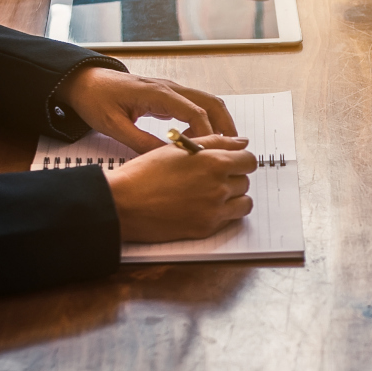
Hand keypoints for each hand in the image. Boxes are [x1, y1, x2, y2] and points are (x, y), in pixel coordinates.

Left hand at [55, 67, 236, 153]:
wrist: (84, 81)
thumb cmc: (96, 100)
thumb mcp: (113, 126)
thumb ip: (140, 142)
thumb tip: (164, 159)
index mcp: (157, 93)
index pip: (194, 112)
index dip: (206, 134)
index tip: (210, 154)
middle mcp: (169, 88)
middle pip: (211, 103)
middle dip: (226, 126)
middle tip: (233, 149)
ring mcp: (171, 89)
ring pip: (207, 102)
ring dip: (219, 122)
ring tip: (222, 147)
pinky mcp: (168, 95)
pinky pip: (195, 105)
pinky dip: (205, 121)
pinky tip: (197, 139)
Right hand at [105, 135, 257, 241]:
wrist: (122, 204)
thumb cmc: (145, 173)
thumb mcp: (178, 148)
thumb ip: (214, 142)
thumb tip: (242, 142)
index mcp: (214, 162)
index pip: (249, 160)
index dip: (239, 160)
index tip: (230, 162)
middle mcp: (219, 186)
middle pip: (246, 180)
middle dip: (234, 177)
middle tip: (213, 178)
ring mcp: (214, 209)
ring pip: (244, 202)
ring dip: (234, 197)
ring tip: (211, 193)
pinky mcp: (207, 227)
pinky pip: (231, 219)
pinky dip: (225, 213)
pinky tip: (206, 207)